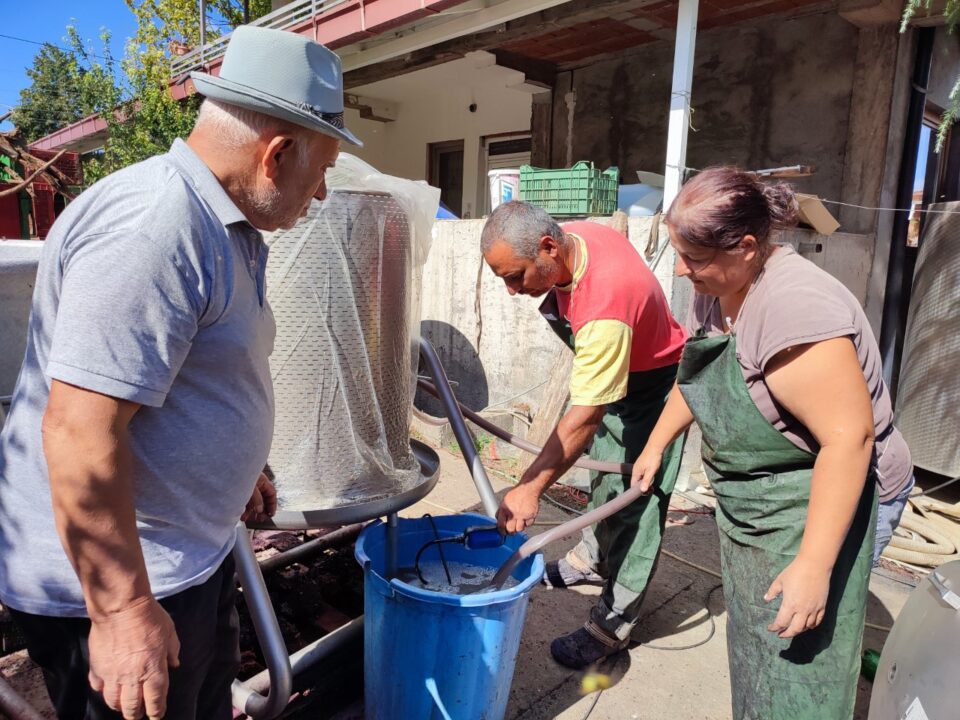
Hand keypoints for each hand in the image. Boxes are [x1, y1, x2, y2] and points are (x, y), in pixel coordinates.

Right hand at [88, 597, 180, 719]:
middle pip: (132, 707)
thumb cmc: (150, 617)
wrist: (121, 608)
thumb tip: (174, 665)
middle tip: (138, 713)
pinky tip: (106, 688)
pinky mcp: (96, 667)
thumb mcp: (170, 632)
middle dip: (136, 713)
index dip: (156, 711)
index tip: (156, 715)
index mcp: (153, 670)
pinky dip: (102, 690)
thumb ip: (172, 651)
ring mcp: (112, 675)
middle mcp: (132, 678)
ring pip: (113, 702)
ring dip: (119, 706)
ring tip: (123, 705)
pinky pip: (97, 686)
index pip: (155, 700)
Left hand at [242, 472, 277, 524]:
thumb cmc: (239, 476)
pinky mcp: (239, 492)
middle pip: (262, 499)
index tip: (270, 514)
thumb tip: (260, 510)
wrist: (223, 473)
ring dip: (250, 511)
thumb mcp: (252, 489)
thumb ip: (257, 499)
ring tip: (246, 519)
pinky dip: (243, 509)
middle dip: (261, 510)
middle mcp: (256, 485)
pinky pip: (243, 502)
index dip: (272, 504)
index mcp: (262, 481)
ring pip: (252, 502)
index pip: (271, 493)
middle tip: (260, 519)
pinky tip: (240, 514)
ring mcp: (247, 488)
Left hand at [496, 484, 540, 533]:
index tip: (502, 532)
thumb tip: (498, 520)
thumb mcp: (504, 501)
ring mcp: (523, 515)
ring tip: (518, 524)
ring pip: (519, 529)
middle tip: (510, 530)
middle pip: (510, 530)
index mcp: (505, 509)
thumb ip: (501, 512)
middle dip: (510, 532)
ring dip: (518, 528)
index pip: (501, 525)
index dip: (501, 531)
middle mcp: (514, 513)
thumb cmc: (517, 493)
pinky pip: (528, 525)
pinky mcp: (531, 516)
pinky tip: (525, 519)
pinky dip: (526, 524)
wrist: (528, 489)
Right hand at [630, 447, 662, 493]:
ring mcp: (639, 467)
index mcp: (635, 473)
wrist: (655, 446)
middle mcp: (635, 470)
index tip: (647, 492)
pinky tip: (652, 475)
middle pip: (636, 482)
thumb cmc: (653, 459)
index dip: (638, 491)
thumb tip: (642, 491)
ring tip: (653, 482)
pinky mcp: (642, 465)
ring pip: (640, 478)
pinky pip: (642, 474)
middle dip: (643, 487)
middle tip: (652, 488)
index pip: (633, 485)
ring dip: (646, 482)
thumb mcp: (650, 472)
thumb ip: (646, 481)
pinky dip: (646, 477)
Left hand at [764, 556, 831, 637]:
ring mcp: (814, 609)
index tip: (770, 628)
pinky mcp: (822, 606)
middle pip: (795, 629)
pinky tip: (807, 625)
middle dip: (786, 634)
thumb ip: (772, 591)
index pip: (781, 622)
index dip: (775, 627)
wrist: (815, 565)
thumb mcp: (780, 580)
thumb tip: (766, 599)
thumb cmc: (795, 571)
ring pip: (807, 627)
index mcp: (790, 604)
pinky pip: (817, 621)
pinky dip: (812, 626)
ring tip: (792, 629)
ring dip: (799, 630)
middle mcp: (802, 610)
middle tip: (780, 634)